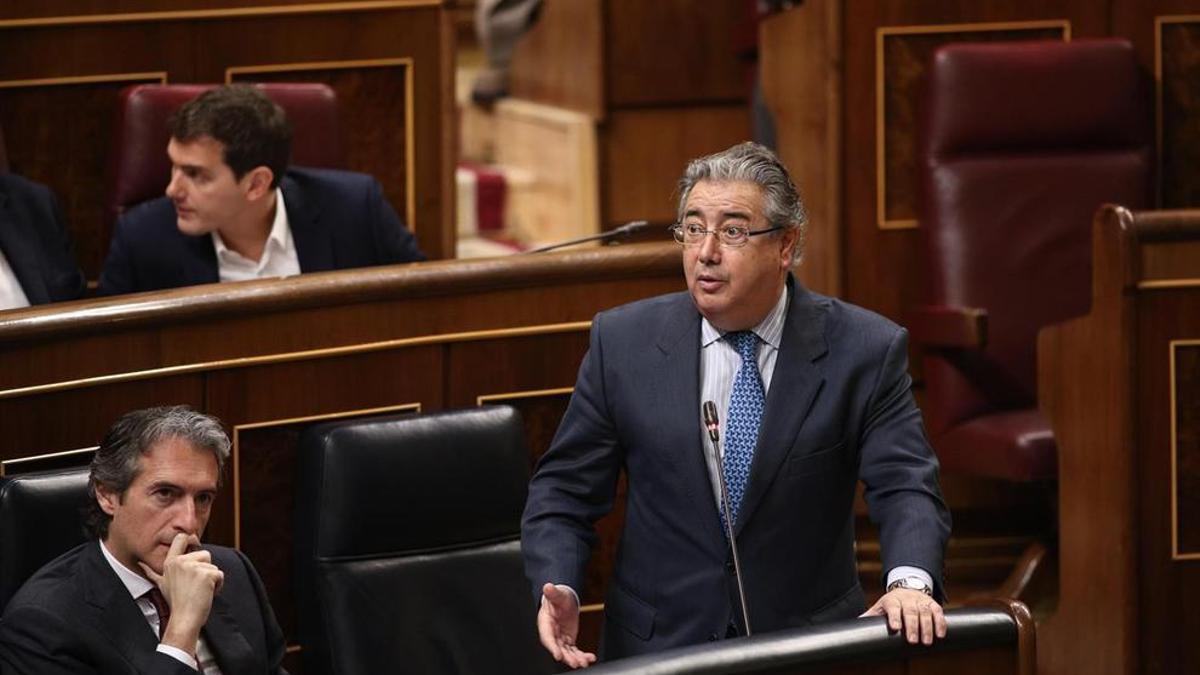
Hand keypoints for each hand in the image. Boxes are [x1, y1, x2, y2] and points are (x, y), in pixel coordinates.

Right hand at [139, 533, 223, 651]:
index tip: (194, 543)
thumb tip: (139, 564)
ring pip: (213, 565)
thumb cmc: (176, 603)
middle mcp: (180, 562)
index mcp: (170, 562)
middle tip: (194, 585)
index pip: (181, 538)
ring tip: (198, 590)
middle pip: (204, 554)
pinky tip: (206, 594)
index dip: (190, 539)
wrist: (184, 619)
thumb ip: (151, 572)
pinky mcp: (206, 574)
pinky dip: (217, 585)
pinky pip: (219, 575)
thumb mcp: (161, 584)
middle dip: (205, 569)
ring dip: (211, 579)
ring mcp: (193, 567)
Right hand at [536, 583, 595, 668]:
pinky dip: (581, 655)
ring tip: (584, 662)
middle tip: (575, 663)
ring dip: (575, 659)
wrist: (563, 601)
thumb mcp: (557, 595)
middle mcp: (552, 634)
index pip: (548, 638)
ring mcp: (560, 639)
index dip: (552, 647)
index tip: (558, 655)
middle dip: (566, 657)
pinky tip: (589, 658)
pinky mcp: (568, 641)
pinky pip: (574, 650)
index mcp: (546, 624)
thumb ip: (552, 593)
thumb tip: (547, 587)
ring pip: (567, 652)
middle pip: (558, 648)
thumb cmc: (557, 599)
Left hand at [860, 588, 945, 644]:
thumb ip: (869, 616)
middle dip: (912, 626)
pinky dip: (940, 622)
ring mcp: (920, 600)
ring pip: (925, 612)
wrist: (907, 588)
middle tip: (913, 640)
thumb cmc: (891, 603)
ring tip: (926, 641)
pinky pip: (938, 611)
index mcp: (892, 600)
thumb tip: (854, 625)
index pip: (892, 607)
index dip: (894, 617)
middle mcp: (906, 598)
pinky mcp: (932, 603)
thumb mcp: (879, 607)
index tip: (896, 628)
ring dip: (927, 627)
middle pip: (910, 611)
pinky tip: (940, 634)